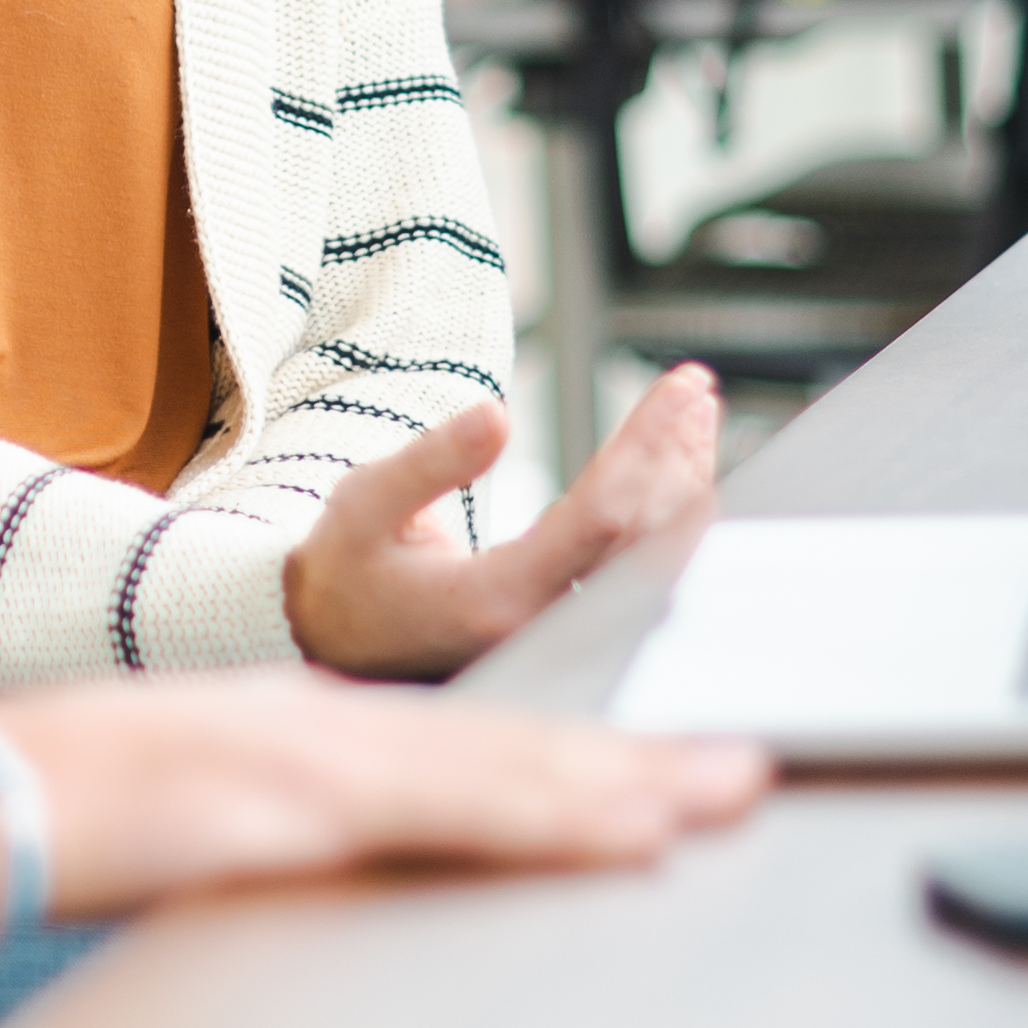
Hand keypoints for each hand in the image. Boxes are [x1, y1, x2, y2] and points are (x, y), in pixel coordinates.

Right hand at [0, 667, 770, 919]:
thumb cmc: (55, 824)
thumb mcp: (187, 829)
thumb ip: (270, 844)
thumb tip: (328, 883)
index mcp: (302, 738)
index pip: (467, 749)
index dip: (573, 759)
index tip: (660, 774)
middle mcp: (326, 732)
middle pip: (511, 748)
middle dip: (636, 764)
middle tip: (745, 770)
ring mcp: (317, 761)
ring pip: (504, 771)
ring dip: (623, 786)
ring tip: (718, 792)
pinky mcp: (301, 803)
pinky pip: (451, 815)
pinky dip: (546, 820)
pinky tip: (618, 830)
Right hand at [279, 361, 727, 679]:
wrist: (334, 640)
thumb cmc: (347, 568)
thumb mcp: (364, 504)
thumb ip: (430, 462)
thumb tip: (496, 416)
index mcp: (491, 600)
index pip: (600, 517)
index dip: (648, 447)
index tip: (678, 387)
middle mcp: (538, 627)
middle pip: (643, 541)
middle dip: (678, 456)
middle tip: (693, 388)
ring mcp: (558, 634)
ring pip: (649, 558)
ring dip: (681, 480)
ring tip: (693, 410)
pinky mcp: (566, 624)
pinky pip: (633, 565)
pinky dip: (662, 508)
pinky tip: (676, 462)